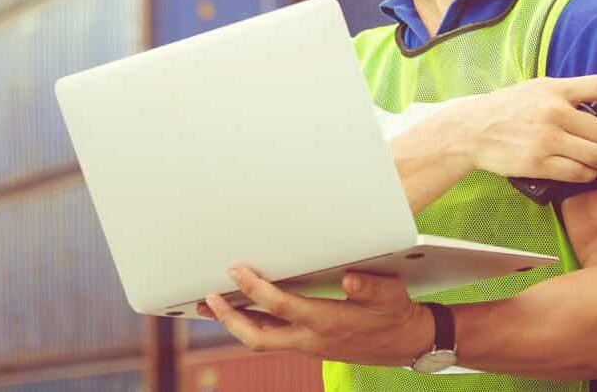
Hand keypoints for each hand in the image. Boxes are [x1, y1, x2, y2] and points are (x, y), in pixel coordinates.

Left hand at [196, 264, 432, 365]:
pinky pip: (271, 338)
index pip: (280, 306)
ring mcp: (306, 344)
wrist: (405, 342)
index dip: (255, 289)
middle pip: (258, 337)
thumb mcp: (389, 295)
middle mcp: (310, 338)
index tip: (236, 269)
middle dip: (229, 318)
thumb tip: (349, 278)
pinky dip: (250, 324)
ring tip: (209, 304)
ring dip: (233, 323)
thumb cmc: (394, 313)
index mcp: (326, 322)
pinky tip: (238, 311)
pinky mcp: (306, 343)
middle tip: (207, 297)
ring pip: (260, 340)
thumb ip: (368, 286)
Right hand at [458, 75, 596, 181]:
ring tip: (592, 158)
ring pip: (595, 155)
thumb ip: (566, 93)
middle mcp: (552, 112)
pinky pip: (579, 173)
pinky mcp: (538, 163)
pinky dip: (587, 173)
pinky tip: (583, 169)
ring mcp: (546, 139)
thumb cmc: (504, 109)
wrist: (470, 131)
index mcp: (553, 90)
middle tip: (591, 142)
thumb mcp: (533, 89)